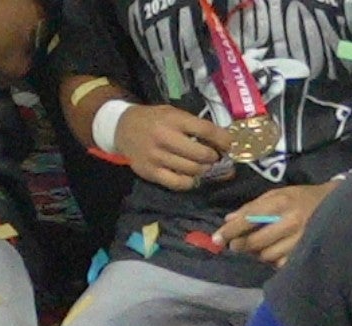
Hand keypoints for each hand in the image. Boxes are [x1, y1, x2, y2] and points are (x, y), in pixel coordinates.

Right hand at [111, 104, 232, 190]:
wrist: (121, 128)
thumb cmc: (154, 120)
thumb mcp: (174, 114)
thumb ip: (196, 126)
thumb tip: (225, 143)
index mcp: (172, 119)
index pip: (206, 130)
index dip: (223, 140)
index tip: (230, 145)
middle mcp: (164, 137)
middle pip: (202, 154)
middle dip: (214, 157)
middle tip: (213, 156)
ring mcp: (156, 157)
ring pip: (193, 170)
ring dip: (204, 170)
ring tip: (202, 165)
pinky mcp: (150, 172)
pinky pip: (179, 184)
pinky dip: (190, 181)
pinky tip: (190, 175)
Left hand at [215, 182, 336, 266]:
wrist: (338, 205)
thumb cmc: (303, 198)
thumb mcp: (278, 194)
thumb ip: (253, 207)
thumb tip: (229, 221)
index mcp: (280, 203)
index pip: (247, 220)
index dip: (229, 232)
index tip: (216, 240)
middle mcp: (290, 222)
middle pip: (255, 242)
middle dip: (241, 245)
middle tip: (237, 245)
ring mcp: (300, 239)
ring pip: (267, 255)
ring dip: (259, 253)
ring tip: (261, 246)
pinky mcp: (307, 252)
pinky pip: (281, 263)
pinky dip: (275, 260)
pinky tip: (277, 251)